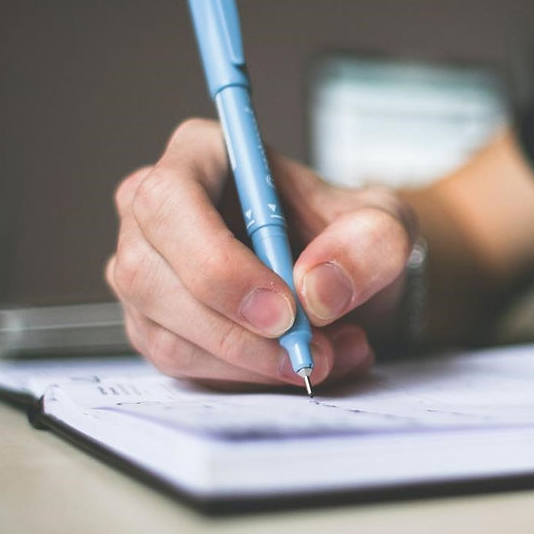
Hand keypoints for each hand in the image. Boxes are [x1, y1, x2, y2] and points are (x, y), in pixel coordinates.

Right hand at [106, 119, 416, 387]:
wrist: (346, 281)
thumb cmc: (351, 237)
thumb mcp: (387, 226)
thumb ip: (370, 243)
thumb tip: (317, 290)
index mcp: (202, 155)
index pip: (170, 201)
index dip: (217, 262)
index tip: (283, 309)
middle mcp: (155, 211)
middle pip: (150, 275)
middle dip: (236, 331)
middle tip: (308, 352)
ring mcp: (146, 271)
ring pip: (166, 333)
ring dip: (251, 362)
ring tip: (326, 356)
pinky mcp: (156, 326)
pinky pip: (183, 366)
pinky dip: (246, 378)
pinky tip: (297, 364)